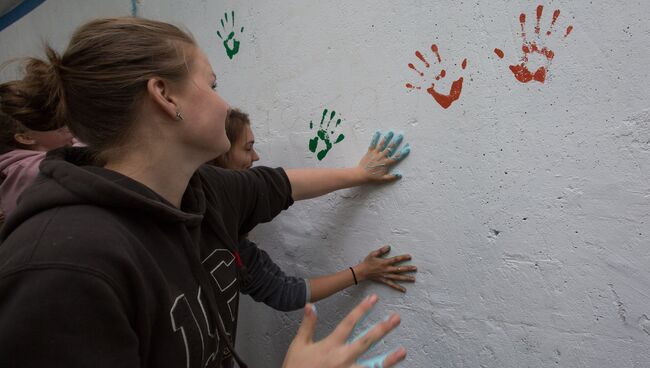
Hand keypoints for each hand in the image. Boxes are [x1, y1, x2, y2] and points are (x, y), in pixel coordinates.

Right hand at [283, 295, 405, 367]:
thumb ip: (308, 325)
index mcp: (330, 345)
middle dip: (382, 329)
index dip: (362, 309)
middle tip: (396, 318)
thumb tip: (310, 305)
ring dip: (389, 359)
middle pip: (366, 341)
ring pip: (372, 365)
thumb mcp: (299, 345)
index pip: (349, 323)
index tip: (374, 298)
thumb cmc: (296, 367)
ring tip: (403, 351)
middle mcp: (342, 358)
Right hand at [354, 246, 416, 292]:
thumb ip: (381, 250)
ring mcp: (386, 276)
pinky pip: (392, 285)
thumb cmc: (368, 262)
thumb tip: (388, 247)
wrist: (362, 272)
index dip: (403, 257)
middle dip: (408, 269)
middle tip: (415, 268)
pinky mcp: (384, 280)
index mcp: (385, 262)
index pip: (396, 259)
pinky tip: (404, 290)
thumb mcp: (373, 254)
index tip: (410, 256)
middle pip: (399, 269)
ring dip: (406, 278)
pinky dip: (398, 287)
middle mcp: (387, 269)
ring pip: (398, 277)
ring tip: (413, 279)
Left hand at [357, 130, 409, 182]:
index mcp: (386, 163)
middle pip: (390, 148)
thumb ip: (392, 177)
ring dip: (387, 137)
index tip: (408, 147)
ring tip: (391, 132)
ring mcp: (376, 153)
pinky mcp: (370, 152)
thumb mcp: (383, 179)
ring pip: (382, 144)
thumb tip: (400, 175)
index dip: (403, 152)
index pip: (397, 157)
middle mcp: (382, 157)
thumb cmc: (372, 178)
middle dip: (396, 141)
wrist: (361, 175)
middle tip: (401, 135)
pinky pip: (373, 143)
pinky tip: (378, 132)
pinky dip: (375, 138)